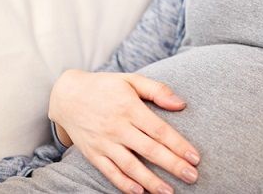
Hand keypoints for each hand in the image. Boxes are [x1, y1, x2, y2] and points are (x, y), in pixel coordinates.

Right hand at [49, 69, 200, 193]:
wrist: (67, 95)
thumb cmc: (106, 86)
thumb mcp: (132, 80)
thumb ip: (157, 90)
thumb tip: (181, 104)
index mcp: (130, 108)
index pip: (160, 130)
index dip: (179, 145)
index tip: (195, 157)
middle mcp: (117, 127)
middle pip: (150, 150)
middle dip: (172, 165)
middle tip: (192, 177)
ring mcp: (104, 142)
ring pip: (130, 166)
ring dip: (151, 181)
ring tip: (169, 191)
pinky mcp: (92, 153)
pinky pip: (109, 172)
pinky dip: (124, 184)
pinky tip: (139, 192)